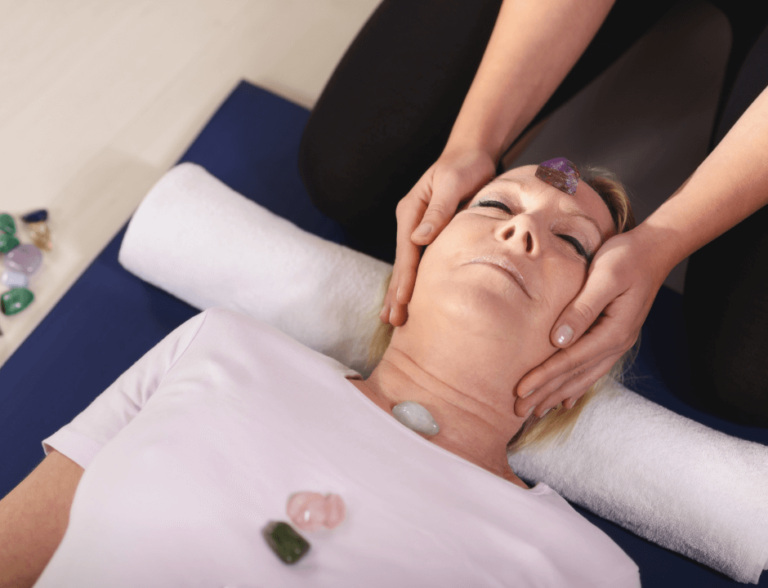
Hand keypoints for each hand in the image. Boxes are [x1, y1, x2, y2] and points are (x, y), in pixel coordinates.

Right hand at [380, 148, 496, 325]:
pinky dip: (415, 283)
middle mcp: (410, 223)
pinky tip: (412, 299)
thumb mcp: (452, 182)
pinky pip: (421, 263)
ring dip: (401, 293)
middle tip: (392, 322)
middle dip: (396, 293)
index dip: (405, 278)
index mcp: (411, 212)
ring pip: (408, 267)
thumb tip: (419, 238)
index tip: (403, 301)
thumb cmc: (464, 165)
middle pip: (401, 264)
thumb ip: (438, 210)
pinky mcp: (432, 234)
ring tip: (393, 319)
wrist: (471, 153)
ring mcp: (419, 230)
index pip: (407, 251)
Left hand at [513, 228, 669, 417]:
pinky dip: (576, 385)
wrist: (654, 251)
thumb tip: (558, 340)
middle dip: (545, 394)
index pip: (570, 360)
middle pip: (575, 376)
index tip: (520, 390)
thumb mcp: (604, 277)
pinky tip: (566, 399)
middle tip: (517, 411)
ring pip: (583, 377)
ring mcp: (617, 343)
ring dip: (558, 394)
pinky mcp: (613, 337)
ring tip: (536, 410)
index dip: (544, 377)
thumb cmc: (626, 258)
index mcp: (614, 331)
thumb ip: (582, 308)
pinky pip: (592, 368)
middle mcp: (616, 343)